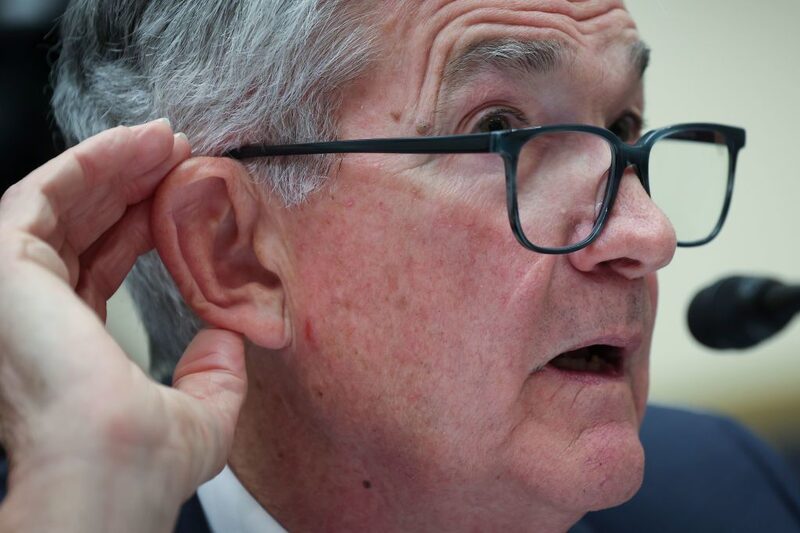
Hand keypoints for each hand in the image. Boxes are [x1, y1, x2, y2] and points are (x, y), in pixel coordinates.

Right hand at [0, 120, 246, 532]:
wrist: (112, 464)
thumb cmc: (146, 460)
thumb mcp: (201, 416)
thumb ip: (214, 376)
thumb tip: (229, 339)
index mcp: (68, 350)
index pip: (97, 268)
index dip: (138, 229)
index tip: (182, 200)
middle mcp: (33, 318)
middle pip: (79, 228)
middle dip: (130, 186)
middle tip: (178, 156)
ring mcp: (13, 291)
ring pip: (59, 204)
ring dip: (115, 164)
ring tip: (168, 140)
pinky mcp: (5, 266)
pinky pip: (41, 194)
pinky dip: (89, 162)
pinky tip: (138, 145)